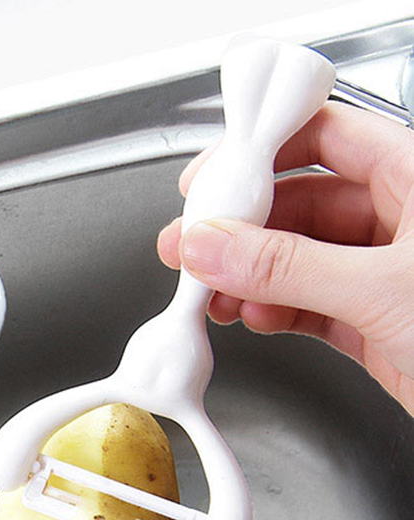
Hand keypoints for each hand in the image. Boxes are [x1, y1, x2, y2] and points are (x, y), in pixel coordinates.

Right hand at [157, 102, 413, 415]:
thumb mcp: (382, 286)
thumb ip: (286, 266)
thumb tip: (212, 247)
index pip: (323, 136)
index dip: (261, 150)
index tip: (211, 178)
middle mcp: (399, 218)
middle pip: (298, 202)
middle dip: (239, 226)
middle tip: (189, 244)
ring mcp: (381, 272)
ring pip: (294, 258)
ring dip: (245, 275)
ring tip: (207, 291)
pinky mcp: (370, 320)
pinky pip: (303, 302)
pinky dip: (270, 310)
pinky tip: (249, 316)